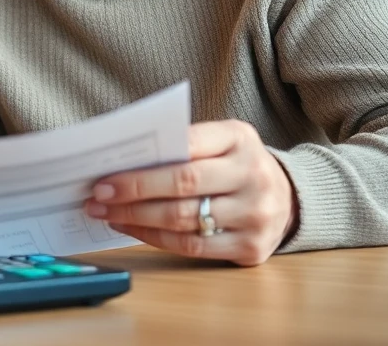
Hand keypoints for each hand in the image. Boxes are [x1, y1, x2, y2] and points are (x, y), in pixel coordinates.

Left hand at [84, 120, 297, 265]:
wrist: (289, 198)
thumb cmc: (237, 164)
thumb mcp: (221, 140)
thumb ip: (182, 145)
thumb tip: (122, 163)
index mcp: (240, 138)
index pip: (187, 145)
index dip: (144, 164)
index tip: (106, 174)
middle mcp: (253, 175)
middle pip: (183, 185)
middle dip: (133, 192)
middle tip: (97, 196)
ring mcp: (255, 215)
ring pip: (183, 220)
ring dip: (136, 218)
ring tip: (106, 214)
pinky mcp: (251, 248)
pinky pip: (191, 247)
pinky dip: (154, 238)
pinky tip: (131, 229)